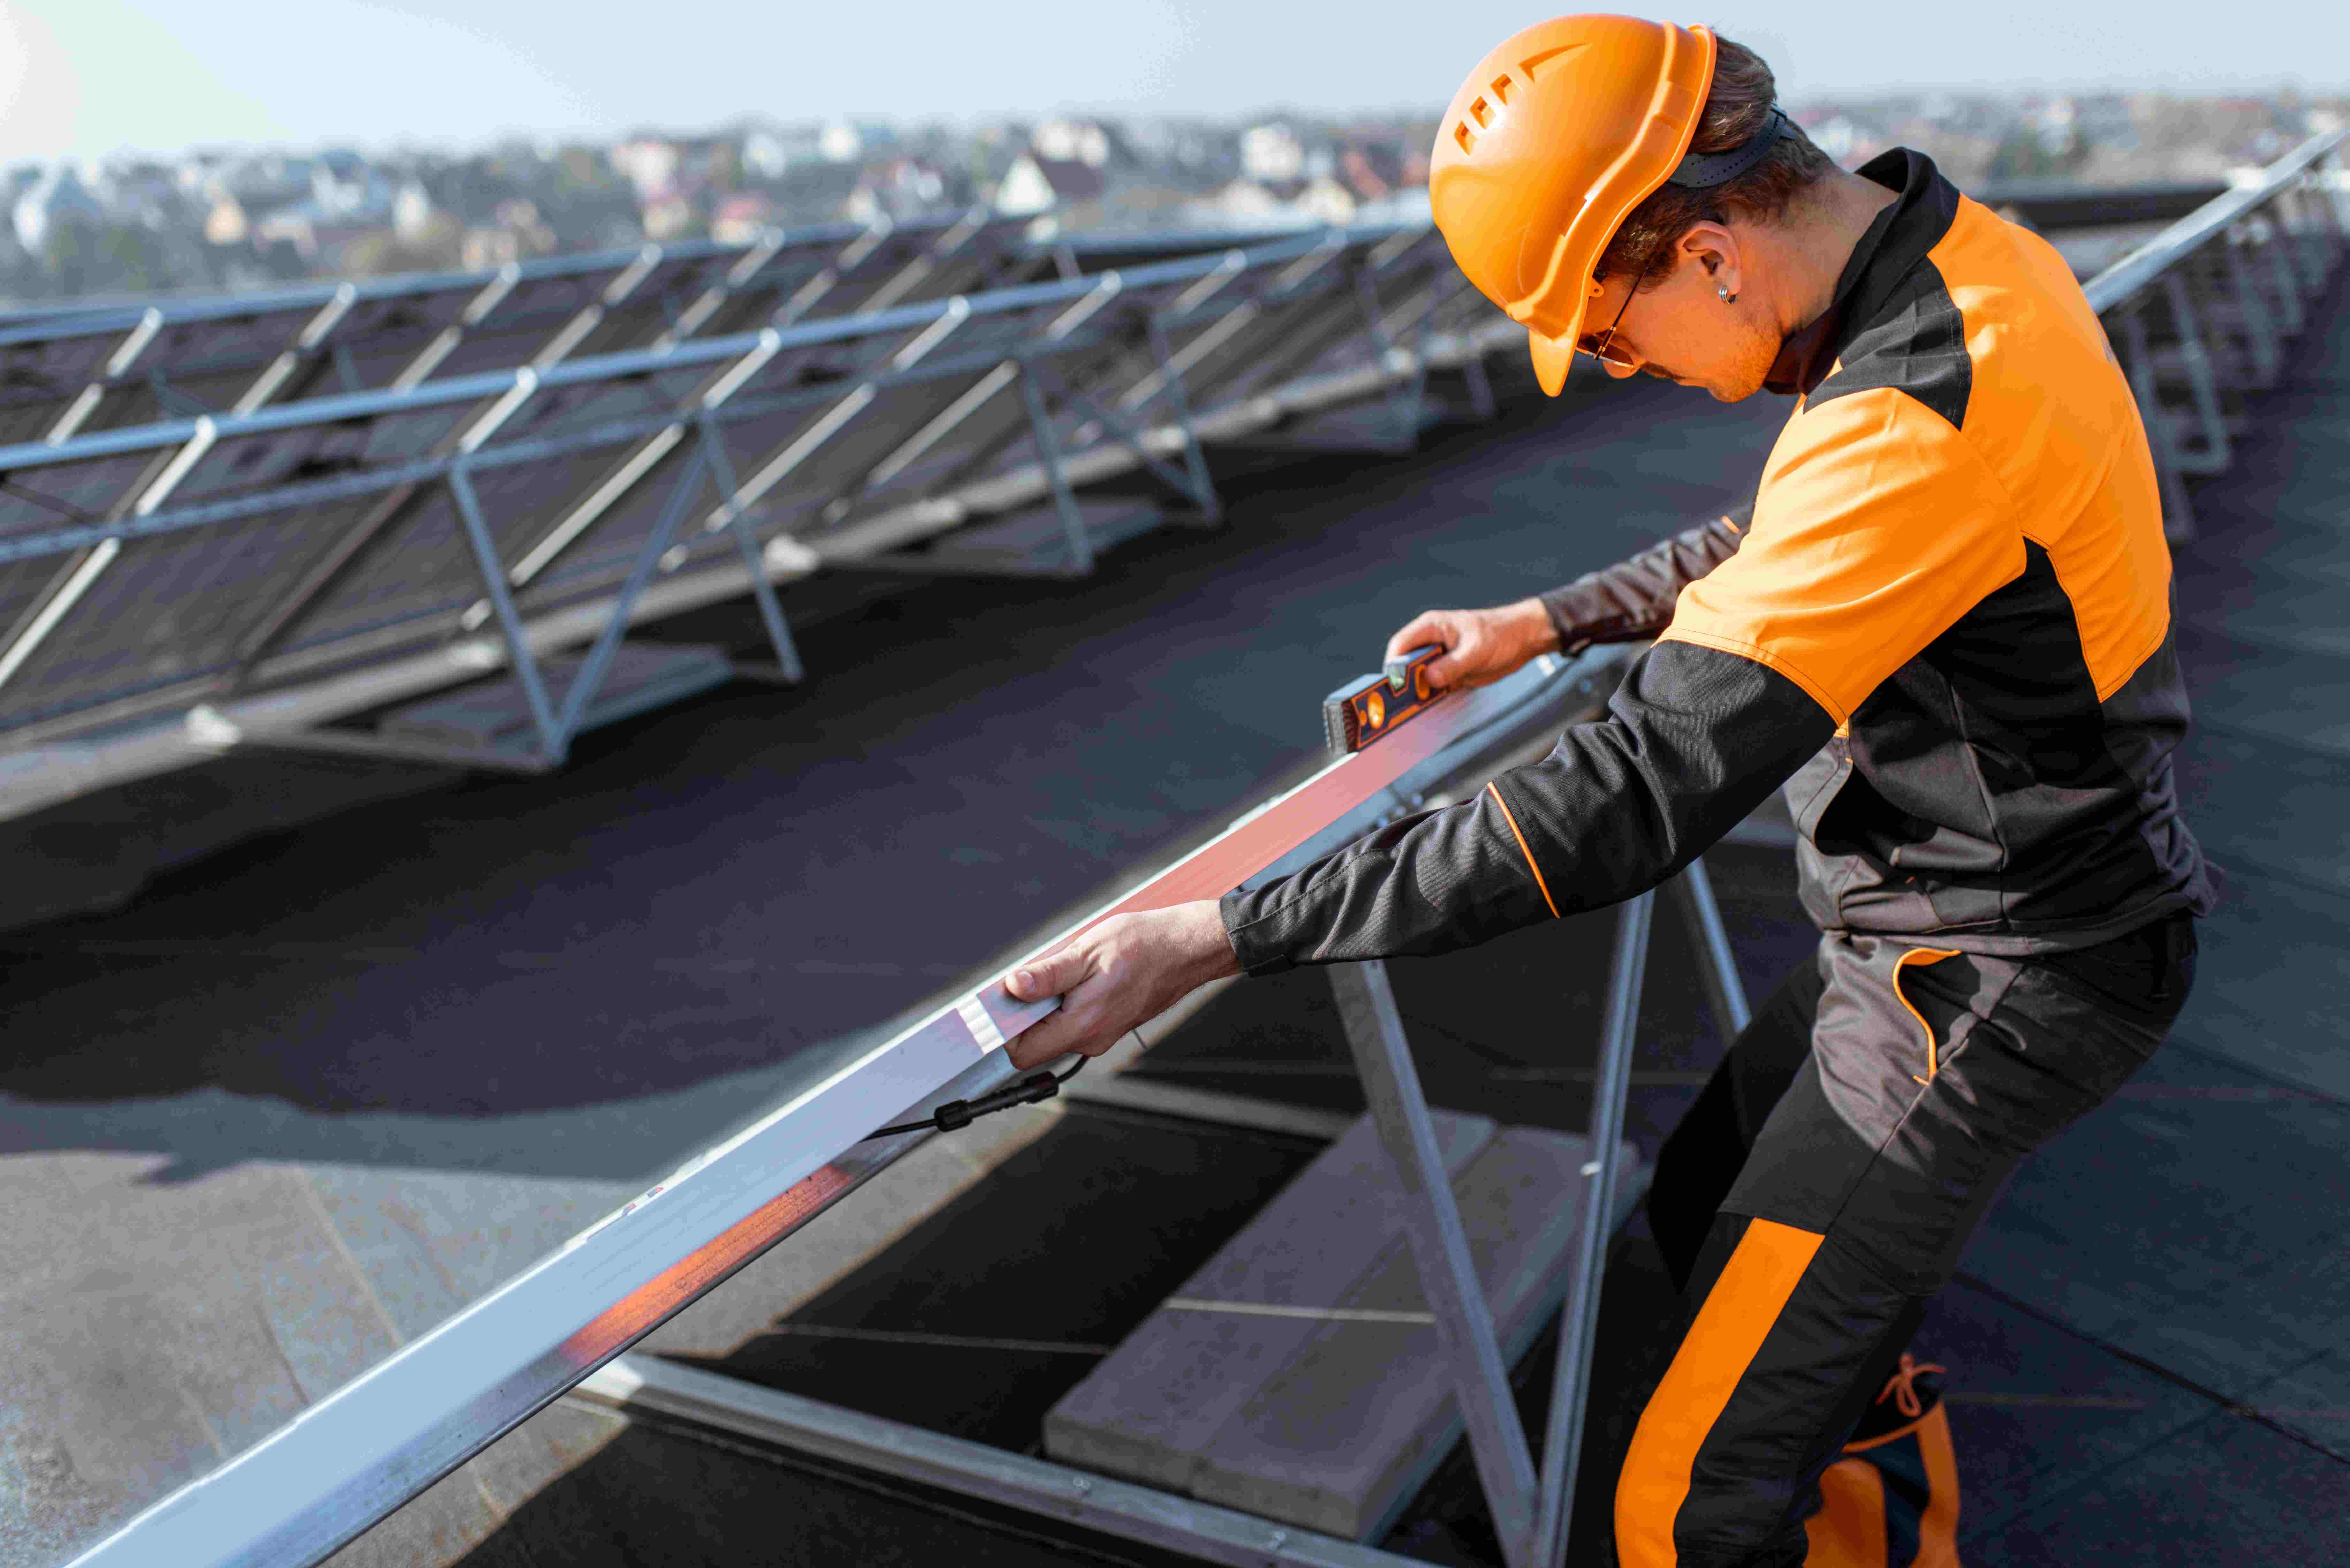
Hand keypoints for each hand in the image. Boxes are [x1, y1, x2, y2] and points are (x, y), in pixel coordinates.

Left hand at [1001, 900, 1241, 1068]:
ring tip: (1065, 970)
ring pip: (1053, 1029)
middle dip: (1023, 1012)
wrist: (1186, 950)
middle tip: (1031, 977)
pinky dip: (1064, 1003)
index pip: (1022, 1052)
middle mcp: (1090, 1039)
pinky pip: (1072, 1022)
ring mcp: (1100, 1035)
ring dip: (1045, 1004)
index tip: (997, 1002)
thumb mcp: (1087, 952)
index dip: (1002, 1029)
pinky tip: (1080, 976)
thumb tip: (1013, 987)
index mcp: (1082, 1025)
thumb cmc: (1144, 946)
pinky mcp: (1107, 1025)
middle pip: (1034, 1042)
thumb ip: (1047, 974)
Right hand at [1385, 599, 1558, 692]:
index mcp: (1431, 627)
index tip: (1395, 685)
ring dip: (1418, 692)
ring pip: (1417, 677)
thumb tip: (1430, 678)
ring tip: (1418, 706)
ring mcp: (1439, 658)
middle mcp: (1430, 642)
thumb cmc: (1500, 634)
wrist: (1522, 640)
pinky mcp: (1448, 672)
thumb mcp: (1476, 650)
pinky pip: (1433, 686)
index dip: (1393, 665)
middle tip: (1405, 701)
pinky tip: (1432, 705)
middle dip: (1404, 682)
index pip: (1401, 644)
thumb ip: (1452, 665)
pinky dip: (1431, 696)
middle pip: (1406, 664)